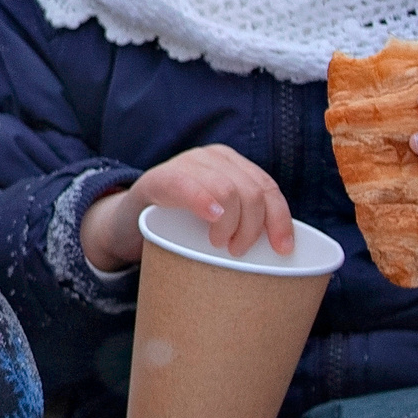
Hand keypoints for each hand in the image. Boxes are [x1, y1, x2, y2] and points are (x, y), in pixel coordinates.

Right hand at [80, 145, 294, 268]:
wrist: (129, 222)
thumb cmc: (182, 229)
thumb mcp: (218, 222)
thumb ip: (245, 224)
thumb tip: (287, 259)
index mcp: (232, 165)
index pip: (267, 187)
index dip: (280, 219)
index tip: (282, 249)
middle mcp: (212, 157)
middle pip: (251, 191)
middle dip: (252, 227)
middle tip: (237, 251)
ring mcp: (184, 164)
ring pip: (228, 189)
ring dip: (230, 223)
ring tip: (218, 244)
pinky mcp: (157, 178)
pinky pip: (185, 185)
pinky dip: (203, 201)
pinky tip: (211, 217)